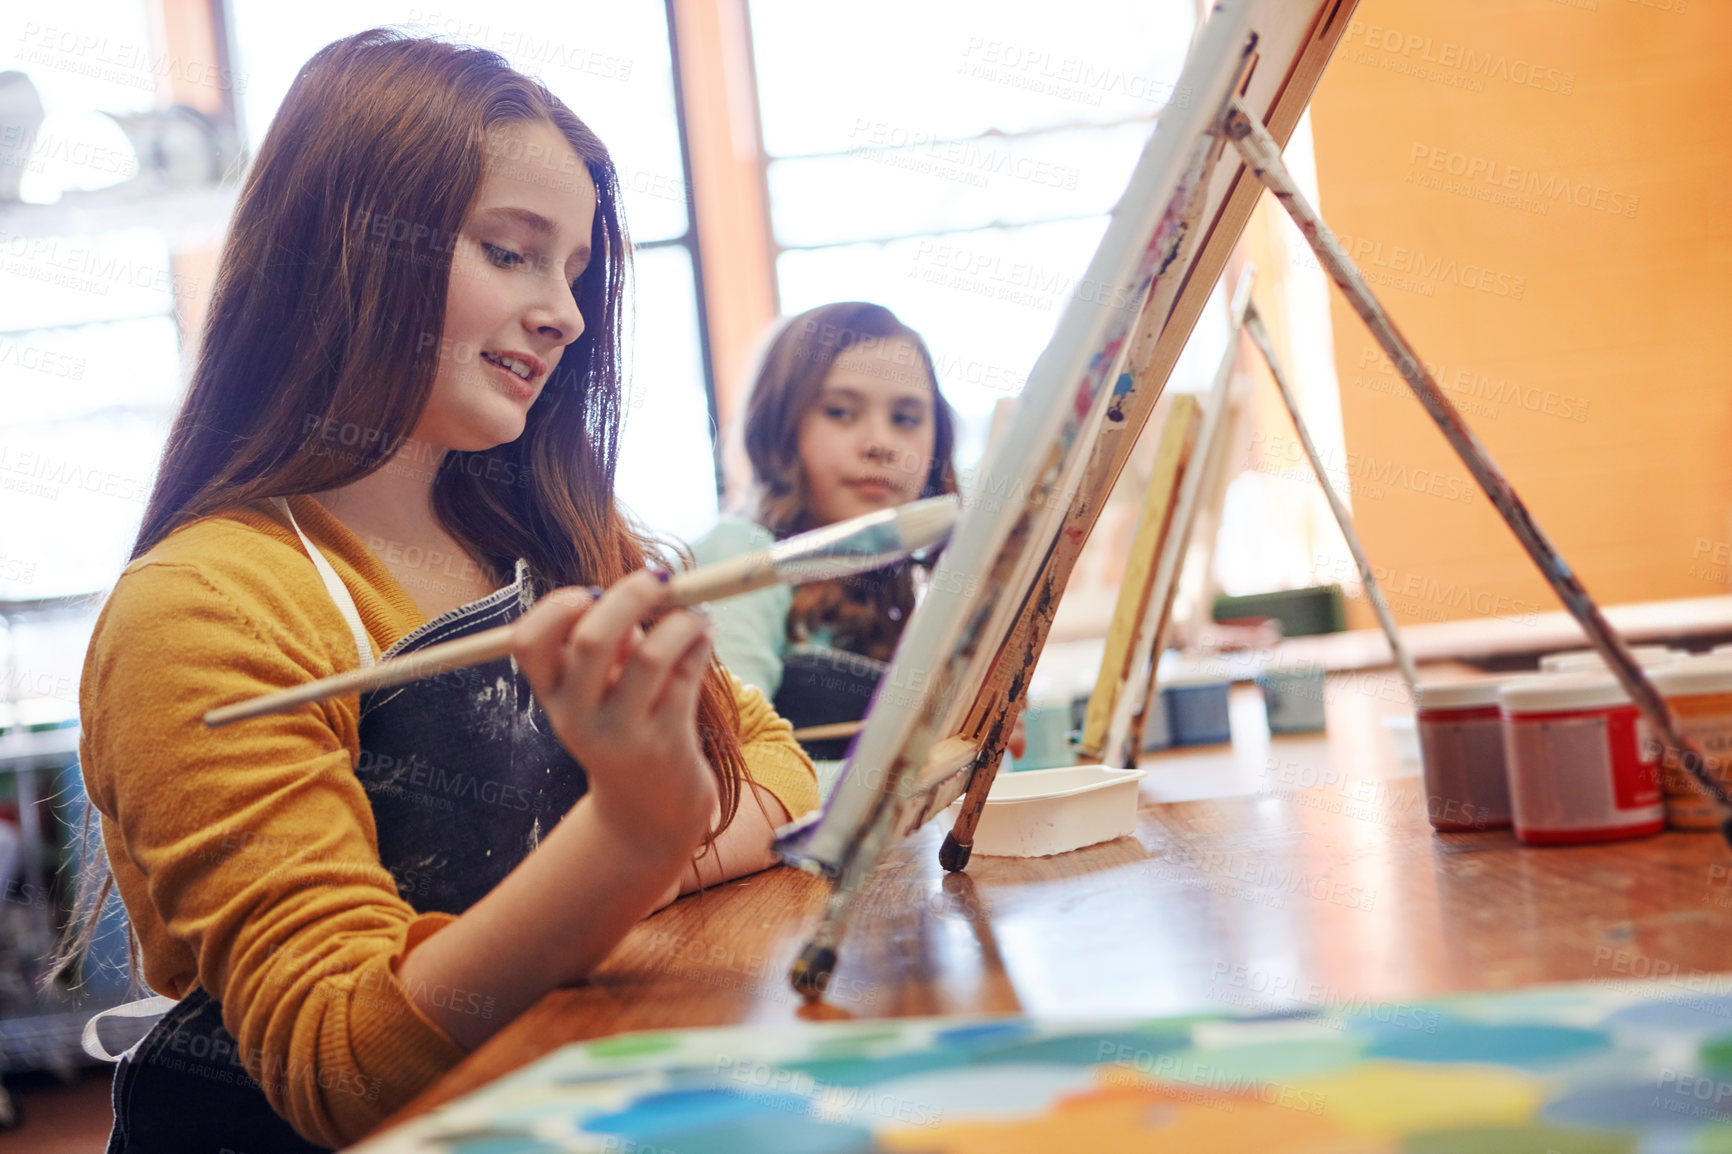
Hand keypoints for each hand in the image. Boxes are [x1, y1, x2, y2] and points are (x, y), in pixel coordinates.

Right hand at [511, 571, 718, 841]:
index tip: (590, 592)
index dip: (556, 606)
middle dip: (631, 596)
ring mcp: (622, 735)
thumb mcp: (604, 690)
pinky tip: (705, 636)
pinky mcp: (667, 745)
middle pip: (592, 639)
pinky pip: (687, 677)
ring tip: (697, 614)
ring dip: (681, 621)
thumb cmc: (626, 728)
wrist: (649, 812)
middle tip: (661, 579)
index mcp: (553, 696)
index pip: (528, 642)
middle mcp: (578, 718)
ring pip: (651, 656)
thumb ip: (613, 643)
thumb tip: (648, 588)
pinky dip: (700, 644)